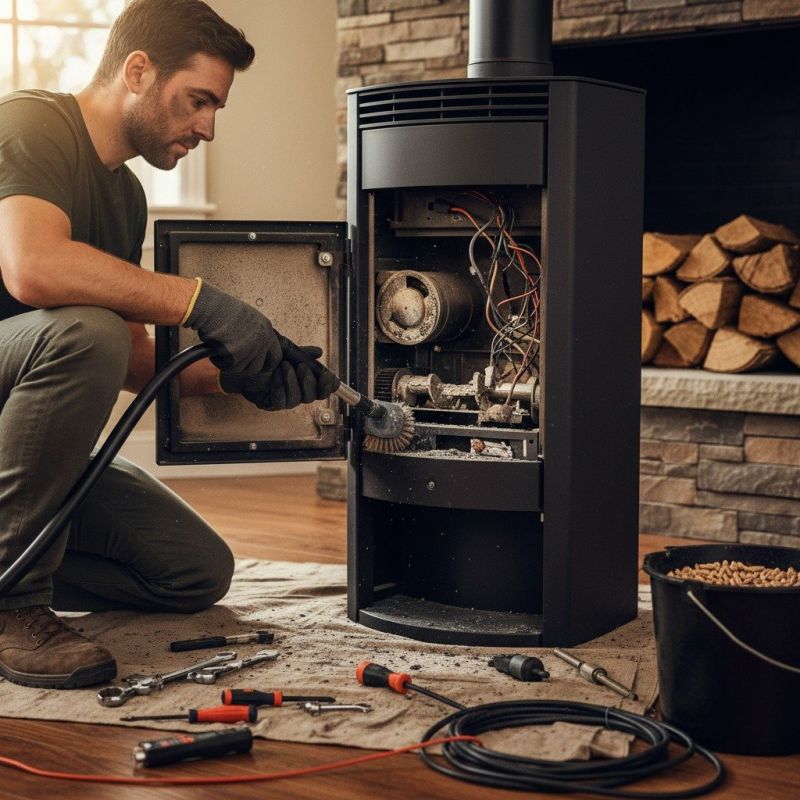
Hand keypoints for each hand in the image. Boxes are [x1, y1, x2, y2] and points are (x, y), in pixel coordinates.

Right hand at [183, 280, 282, 375]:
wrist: (211, 307)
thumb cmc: (224, 311)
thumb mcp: (249, 319)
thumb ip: (257, 335)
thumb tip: (258, 352)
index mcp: (267, 330)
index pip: (276, 356)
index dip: (265, 364)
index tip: (256, 366)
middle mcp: (262, 340)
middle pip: (258, 367)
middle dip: (245, 367)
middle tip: (233, 361)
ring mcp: (251, 348)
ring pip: (243, 369)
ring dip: (231, 364)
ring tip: (222, 351)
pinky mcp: (237, 354)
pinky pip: (229, 367)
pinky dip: (220, 362)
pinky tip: (216, 352)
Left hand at [221, 346, 337, 410]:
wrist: (244, 362)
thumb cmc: (266, 358)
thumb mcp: (287, 351)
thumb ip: (303, 353)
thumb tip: (318, 352)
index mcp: (304, 382)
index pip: (323, 389)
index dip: (328, 384)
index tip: (328, 375)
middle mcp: (298, 393)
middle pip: (313, 396)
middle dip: (309, 381)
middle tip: (301, 367)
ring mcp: (285, 400)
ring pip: (298, 399)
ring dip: (292, 381)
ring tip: (284, 366)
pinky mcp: (272, 404)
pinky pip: (282, 400)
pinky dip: (280, 386)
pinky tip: (275, 375)